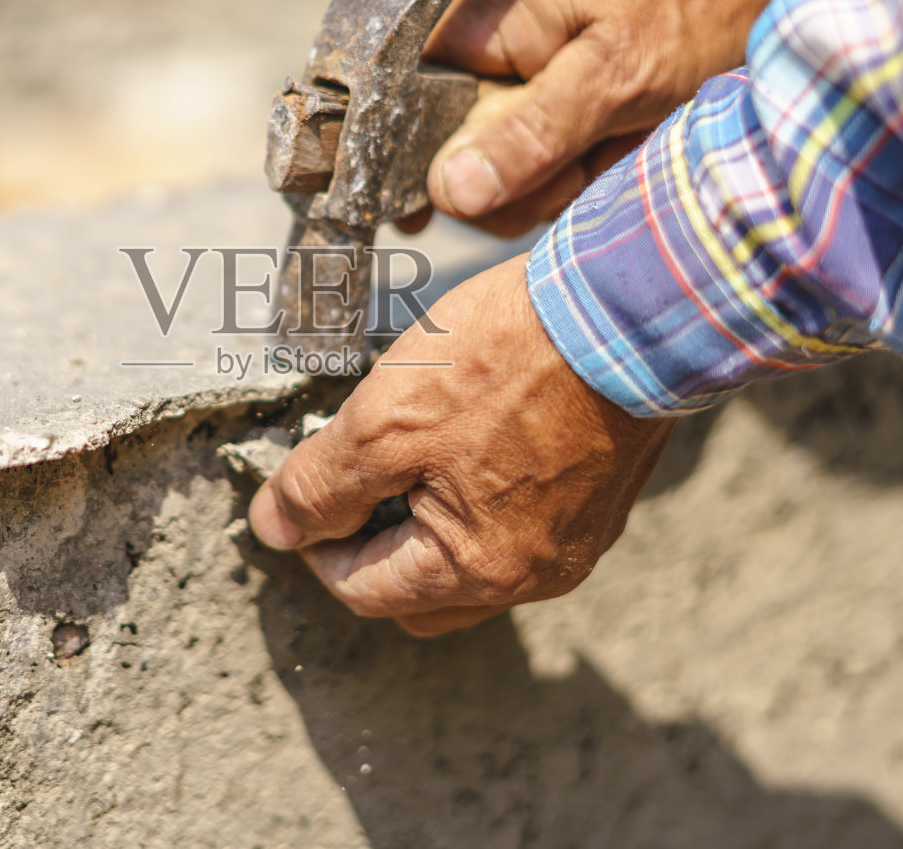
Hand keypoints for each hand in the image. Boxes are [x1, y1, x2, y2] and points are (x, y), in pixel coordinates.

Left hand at [247, 255, 675, 635]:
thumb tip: (273, 531)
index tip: (301, 489)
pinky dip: (481, 502)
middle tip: (349, 479)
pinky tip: (468, 439)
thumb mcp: (383, 420)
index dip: (315, 544)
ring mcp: (577, 541)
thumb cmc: (505, 361)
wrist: (628, 308)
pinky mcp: (603, 499)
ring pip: (474, 563)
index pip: (363, 590)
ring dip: (428, 526)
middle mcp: (534, 575)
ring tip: (407, 452)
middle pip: (421, 594)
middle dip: (373, 549)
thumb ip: (321, 485)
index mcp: (476, 569)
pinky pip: (523, 526)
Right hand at [407, 0, 811, 237]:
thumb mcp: (616, 71)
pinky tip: (612, 151)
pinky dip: (574, 181)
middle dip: (517, 183)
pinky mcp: (541, 117)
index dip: (423, 170)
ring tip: (612, 142)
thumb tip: (448, 192)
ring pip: (493, 186)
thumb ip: (531, 133)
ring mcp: (508, 92)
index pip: (399, 119)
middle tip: (586, 155)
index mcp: (469, 27)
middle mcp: (475, 61)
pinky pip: (531, 181)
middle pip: (447, 167)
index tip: (464, 204)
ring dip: (554, 186)